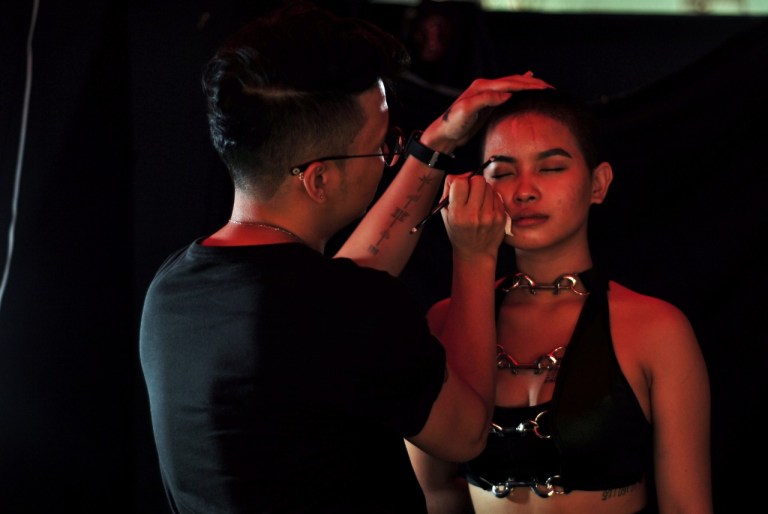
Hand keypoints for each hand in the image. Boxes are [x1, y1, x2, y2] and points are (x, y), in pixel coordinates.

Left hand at [420, 72, 551, 152]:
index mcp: (482, 87)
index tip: (544, 88)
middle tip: (550, 87)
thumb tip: (506, 94)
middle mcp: (484, 87)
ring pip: (511, 85)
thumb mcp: (467, 111)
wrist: (444, 134)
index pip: (510, 83)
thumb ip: (485, 100)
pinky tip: (524, 83)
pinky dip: (518, 87)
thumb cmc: (453, 124)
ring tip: (542, 84)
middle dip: (532, 83)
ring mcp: (486, 94)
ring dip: (527, 84)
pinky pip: (507, 92)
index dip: (528, 85)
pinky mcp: (487, 103)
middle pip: (513, 81)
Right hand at [441, 172, 506, 261]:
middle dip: (473, 182)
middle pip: (478, 180)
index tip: (460, 189)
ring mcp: (490, 216)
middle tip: (471, 192)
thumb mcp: (445, 213)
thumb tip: (462, 174)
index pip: (460, 182)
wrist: (475, 252)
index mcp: (457, 213)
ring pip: (489, 186)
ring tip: (478, 202)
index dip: (459, 182)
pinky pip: (497, 196)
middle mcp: (474, 215)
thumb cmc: (458, 230)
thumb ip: (449, 190)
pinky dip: (491, 198)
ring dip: (483, 190)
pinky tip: (486, 208)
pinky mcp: (501, 218)